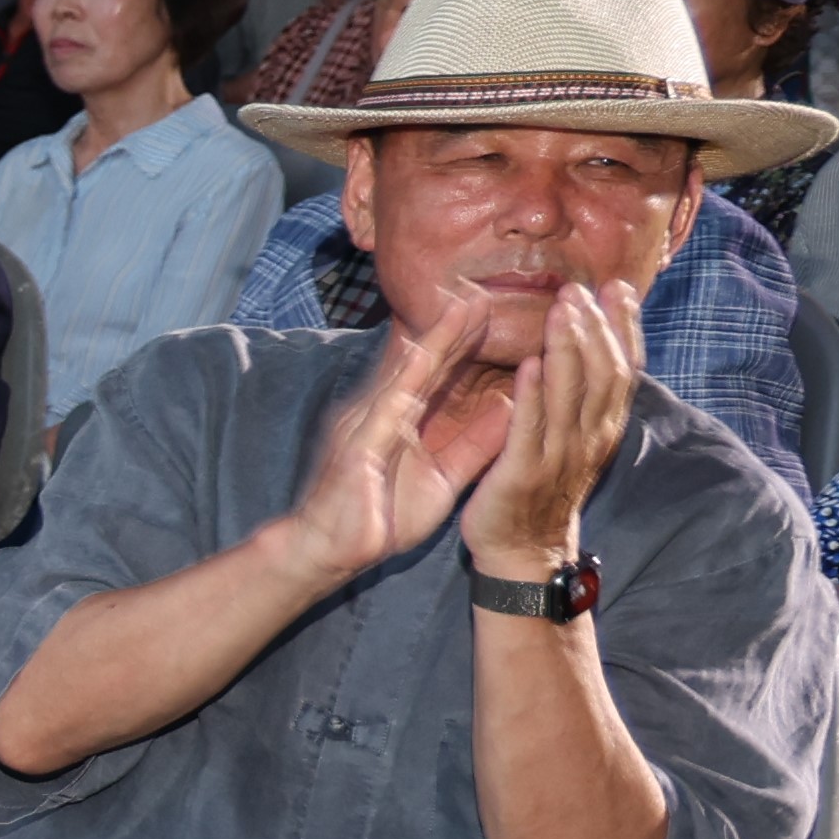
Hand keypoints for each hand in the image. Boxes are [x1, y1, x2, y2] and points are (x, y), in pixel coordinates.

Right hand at [274, 291, 509, 585]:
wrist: (329, 550)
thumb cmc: (380, 518)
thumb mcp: (444, 477)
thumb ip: (475, 444)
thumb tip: (509, 408)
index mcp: (400, 419)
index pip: (439, 373)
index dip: (465, 341)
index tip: (492, 310)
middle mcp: (380, 411)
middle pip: (424, 360)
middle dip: (454, 324)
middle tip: (485, 288)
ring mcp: (366, 422)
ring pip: (408, 372)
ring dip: (437, 338)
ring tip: (465, 306)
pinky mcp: (359, 442)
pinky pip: (390, 405)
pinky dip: (411, 377)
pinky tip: (429, 353)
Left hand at [464, 278, 638, 582]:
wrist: (523, 550)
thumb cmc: (542, 487)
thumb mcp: (573, 438)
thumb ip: (581, 397)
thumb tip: (590, 349)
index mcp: (602, 427)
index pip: (623, 368)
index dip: (625, 327)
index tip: (619, 288)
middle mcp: (590, 437)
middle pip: (604, 373)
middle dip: (597, 328)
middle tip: (583, 288)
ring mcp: (560, 455)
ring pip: (573, 395)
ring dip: (569, 349)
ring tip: (563, 310)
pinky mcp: (524, 472)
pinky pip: (531, 428)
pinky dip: (534, 393)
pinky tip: (530, 363)